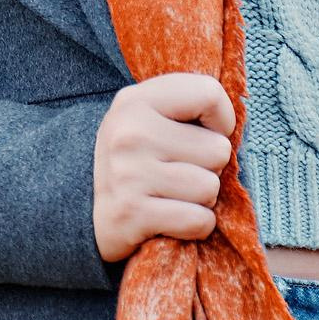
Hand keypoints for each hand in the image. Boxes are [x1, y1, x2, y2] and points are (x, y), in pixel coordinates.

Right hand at [92, 72, 234, 262]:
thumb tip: (238, 122)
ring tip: (173, 195)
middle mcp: (128, 133)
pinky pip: (198, 221)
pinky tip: (171, 218)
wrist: (80, 206)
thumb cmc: (135, 158)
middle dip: (208, 167)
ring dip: (201, 199)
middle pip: (218, 149)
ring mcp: (127, 174)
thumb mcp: (149, 117)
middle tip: (179, 172)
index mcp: (135, 101)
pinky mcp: (131, 215)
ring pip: (210, 188)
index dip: (221, 120)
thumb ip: (189, 105)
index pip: (209, 94)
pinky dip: (194, 226)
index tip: (202, 133)